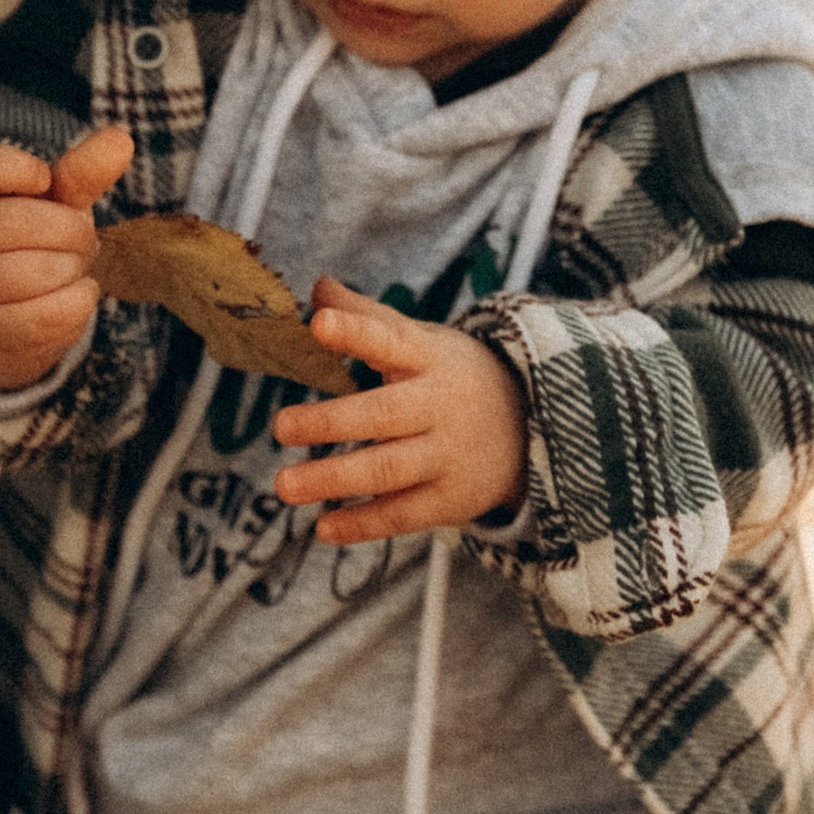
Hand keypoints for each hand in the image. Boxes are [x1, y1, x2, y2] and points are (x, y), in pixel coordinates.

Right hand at [0, 124, 133, 391]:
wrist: (12, 308)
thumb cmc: (35, 237)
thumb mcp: (56, 197)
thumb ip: (82, 168)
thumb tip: (121, 139)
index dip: (19, 169)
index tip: (43, 180)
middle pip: (22, 223)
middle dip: (71, 231)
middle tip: (79, 238)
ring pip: (36, 272)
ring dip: (74, 267)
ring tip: (72, 265)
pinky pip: (48, 313)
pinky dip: (78, 300)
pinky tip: (75, 292)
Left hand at [270, 282, 528, 542]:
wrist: (533, 428)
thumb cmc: (452, 377)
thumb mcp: (420, 341)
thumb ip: (367, 316)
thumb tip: (317, 286)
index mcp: (429, 357)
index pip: (390, 340)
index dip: (355, 331)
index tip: (319, 324)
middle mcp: (440, 405)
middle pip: (384, 414)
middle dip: (331, 421)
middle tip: (280, 425)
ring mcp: (448, 455)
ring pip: (389, 469)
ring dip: (334, 479)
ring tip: (284, 485)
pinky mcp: (452, 499)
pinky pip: (404, 514)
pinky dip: (363, 524)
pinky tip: (323, 527)